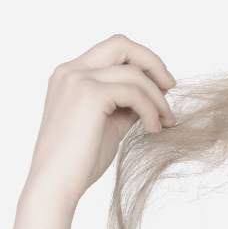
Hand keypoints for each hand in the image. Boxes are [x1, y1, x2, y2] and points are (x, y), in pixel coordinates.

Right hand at [24, 34, 175, 206]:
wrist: (56, 185)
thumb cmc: (80, 161)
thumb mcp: (109, 124)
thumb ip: (126, 104)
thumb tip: (154, 95)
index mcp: (71, 75)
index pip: (114, 51)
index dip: (143, 63)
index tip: (163, 86)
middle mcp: (71, 71)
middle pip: (122, 44)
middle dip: (153, 63)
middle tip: (171, 88)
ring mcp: (77, 79)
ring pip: (134, 73)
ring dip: (157, 98)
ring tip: (164, 122)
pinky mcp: (89, 94)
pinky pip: (134, 92)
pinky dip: (150, 109)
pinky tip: (153, 129)